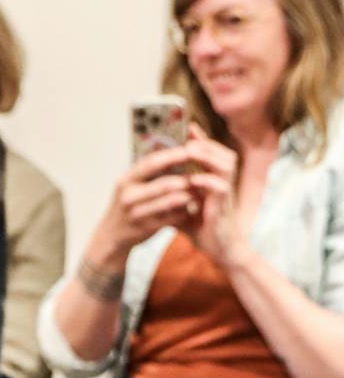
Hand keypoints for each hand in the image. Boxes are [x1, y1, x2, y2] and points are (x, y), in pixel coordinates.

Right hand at [96, 144, 200, 260]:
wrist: (112, 236)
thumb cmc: (128, 205)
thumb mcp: (131, 186)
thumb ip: (148, 171)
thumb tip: (172, 148)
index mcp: (126, 180)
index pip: (151, 162)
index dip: (173, 155)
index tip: (191, 149)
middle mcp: (128, 196)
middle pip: (164, 183)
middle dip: (186, 178)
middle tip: (203, 172)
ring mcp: (136, 214)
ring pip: (170, 201)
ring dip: (188, 195)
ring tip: (200, 189)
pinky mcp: (145, 228)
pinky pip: (171, 218)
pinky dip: (184, 211)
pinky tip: (192, 207)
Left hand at [180, 127, 245, 268]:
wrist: (219, 250)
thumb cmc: (201, 228)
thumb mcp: (182, 206)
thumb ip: (171, 194)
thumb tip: (150, 187)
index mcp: (215, 179)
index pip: (212, 153)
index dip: (200, 139)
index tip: (185, 128)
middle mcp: (224, 182)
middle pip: (222, 152)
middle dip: (204, 143)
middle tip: (187, 138)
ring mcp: (226, 193)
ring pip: (225, 163)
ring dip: (207, 156)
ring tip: (189, 152)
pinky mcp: (225, 205)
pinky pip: (220, 186)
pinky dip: (206, 180)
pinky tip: (193, 179)